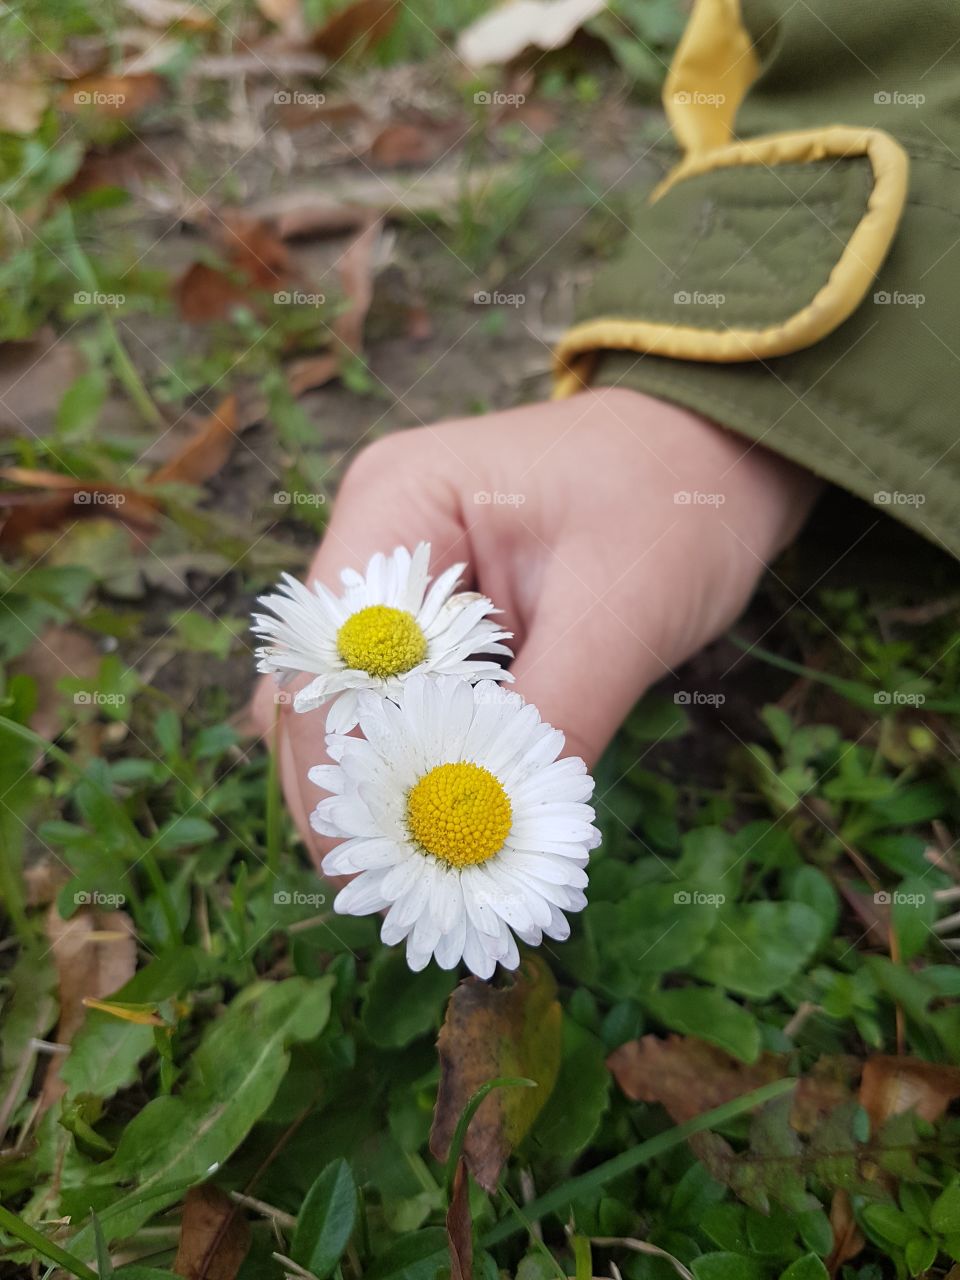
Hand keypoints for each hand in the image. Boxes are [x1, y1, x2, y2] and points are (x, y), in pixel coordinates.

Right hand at [252, 387, 818, 861]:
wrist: (722, 452)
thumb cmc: (677, 503)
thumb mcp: (622, 611)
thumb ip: (549, 721)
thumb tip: (479, 838)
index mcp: (397, 506)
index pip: (330, 658)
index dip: (344, 766)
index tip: (378, 867)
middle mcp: (376, 539)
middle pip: (324, 689)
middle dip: (356, 789)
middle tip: (397, 889)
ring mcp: (403, 581)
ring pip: (358, 707)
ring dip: (387, 784)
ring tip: (421, 870)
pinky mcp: (439, 618)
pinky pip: (411, 703)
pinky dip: (428, 762)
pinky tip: (449, 822)